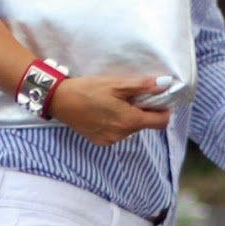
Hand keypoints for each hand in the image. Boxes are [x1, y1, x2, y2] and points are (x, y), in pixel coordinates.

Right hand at [49, 75, 172, 145]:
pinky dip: (116, 123)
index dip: (164, 110)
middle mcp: (122, 135)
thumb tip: (164, 84)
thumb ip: (142, 86)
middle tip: (130, 96)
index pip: (160, 122)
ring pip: (130, 128)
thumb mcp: (116, 83)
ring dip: (129, 116)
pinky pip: (117, 133)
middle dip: (143, 110)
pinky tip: (104, 112)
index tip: (158, 99)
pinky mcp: (100, 141)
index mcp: (129, 120)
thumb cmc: (88, 89)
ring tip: (114, 102)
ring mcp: (111, 140)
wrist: (60, 101)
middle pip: (144, 124)